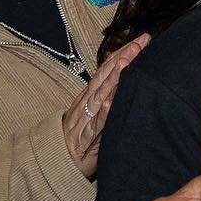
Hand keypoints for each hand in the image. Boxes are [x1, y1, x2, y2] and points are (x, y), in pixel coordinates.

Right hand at [64, 32, 150, 177]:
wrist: (58, 161)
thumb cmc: (83, 137)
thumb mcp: (97, 114)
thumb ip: (111, 98)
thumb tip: (130, 81)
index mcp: (91, 95)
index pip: (109, 69)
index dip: (124, 52)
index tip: (142, 40)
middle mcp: (87, 102)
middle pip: (106, 76)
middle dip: (123, 57)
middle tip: (140, 42)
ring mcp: (85, 118)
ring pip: (99, 95)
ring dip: (112, 79)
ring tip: (125, 64)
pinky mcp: (84, 138)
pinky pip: (93, 125)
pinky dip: (101, 114)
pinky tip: (108, 104)